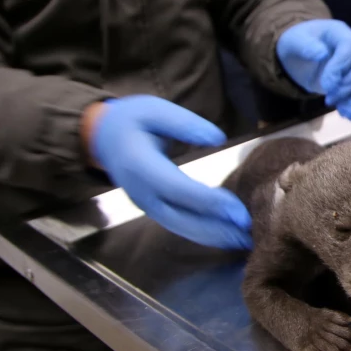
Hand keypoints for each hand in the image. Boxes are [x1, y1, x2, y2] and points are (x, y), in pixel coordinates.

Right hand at [84, 96, 251, 249]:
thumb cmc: (130, 120)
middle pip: (182, 218)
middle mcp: (142, 193)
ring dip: (214, 236)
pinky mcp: (153, 209)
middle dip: (217, 228)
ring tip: (244, 240)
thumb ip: (184, 123)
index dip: (209, 202)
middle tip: (250, 232)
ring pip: (182, 227)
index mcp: (140, 166)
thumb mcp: (154, 110)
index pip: (178, 189)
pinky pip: (179, 226)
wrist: (101, 137)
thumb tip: (216, 137)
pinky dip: (203, 233)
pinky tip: (226, 235)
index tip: (238, 211)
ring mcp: (146, 205)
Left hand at [276, 19, 350, 119]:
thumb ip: (306, 46)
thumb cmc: (300, 44)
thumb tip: (322, 53)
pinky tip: (347, 114)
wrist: (304, 55)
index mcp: (341, 32)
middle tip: (330, 99)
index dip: (341, 66)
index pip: (350, 46)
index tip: (326, 85)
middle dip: (349, 85)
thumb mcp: (296, 42)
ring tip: (340, 110)